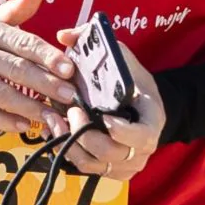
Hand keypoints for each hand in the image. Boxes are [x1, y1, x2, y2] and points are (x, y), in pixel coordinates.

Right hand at [0, 0, 76, 136]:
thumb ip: (15, 8)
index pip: (21, 42)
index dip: (47, 56)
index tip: (69, 69)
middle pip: (14, 69)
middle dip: (45, 85)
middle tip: (70, 97)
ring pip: (0, 93)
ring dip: (30, 108)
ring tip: (53, 118)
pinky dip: (4, 121)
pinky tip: (24, 126)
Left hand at [56, 33, 164, 181]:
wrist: (140, 106)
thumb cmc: (130, 80)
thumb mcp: (121, 58)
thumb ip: (94, 42)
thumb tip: (64, 35)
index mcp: (152, 121)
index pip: (142, 136)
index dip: (123, 131)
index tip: (104, 118)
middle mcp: (141, 148)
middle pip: (113, 154)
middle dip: (87, 135)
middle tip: (70, 112)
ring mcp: (124, 163)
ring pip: (94, 164)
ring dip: (70, 144)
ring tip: (53, 120)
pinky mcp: (106, 169)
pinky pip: (84, 168)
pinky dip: (66, 152)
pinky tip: (53, 130)